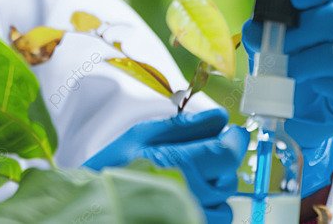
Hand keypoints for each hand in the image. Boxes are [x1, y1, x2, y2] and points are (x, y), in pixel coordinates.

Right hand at [82, 108, 247, 223]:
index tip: (232, 133)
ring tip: (184, 180)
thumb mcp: (142, 135)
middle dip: (219, 165)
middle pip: (228, 177)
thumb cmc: (113, 166)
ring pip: (224, 202)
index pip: (227, 153)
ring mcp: (187, 215)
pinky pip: (215, 220)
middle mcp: (186, 194)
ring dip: (212, 189)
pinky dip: (205, 208)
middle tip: (196, 157)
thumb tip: (220, 118)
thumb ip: (184, 126)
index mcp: (173, 163)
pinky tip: (183, 197)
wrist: (96, 203)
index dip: (235, 140)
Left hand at [242, 0, 332, 195]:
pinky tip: (311, 84)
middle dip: (304, 31)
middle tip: (282, 44)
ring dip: (305, 61)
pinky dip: (319, 84)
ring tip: (287, 69)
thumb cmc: (291, 59)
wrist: (301, 106)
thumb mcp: (271, 38)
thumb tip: (254, 28)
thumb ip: (261, 29)